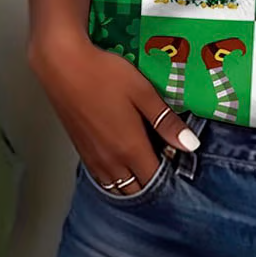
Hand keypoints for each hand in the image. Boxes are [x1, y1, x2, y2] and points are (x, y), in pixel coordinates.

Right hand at [29, 33, 199, 194]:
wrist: (64, 66)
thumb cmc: (106, 75)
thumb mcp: (143, 93)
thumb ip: (166, 121)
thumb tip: (191, 145)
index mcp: (130, 148)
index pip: (154, 179)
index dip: (170, 175)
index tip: (179, 160)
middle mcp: (110, 161)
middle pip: (136, 190)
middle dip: (153, 183)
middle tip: (164, 162)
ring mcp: (93, 159)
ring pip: (117, 188)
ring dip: (134, 184)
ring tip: (145, 163)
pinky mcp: (80, 151)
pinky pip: (102, 179)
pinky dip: (116, 179)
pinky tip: (122, 161)